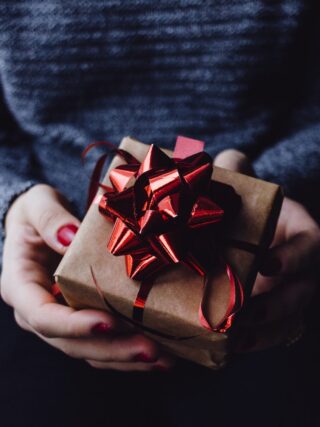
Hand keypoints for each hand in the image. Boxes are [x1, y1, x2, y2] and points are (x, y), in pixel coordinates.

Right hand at [1, 184, 172, 370]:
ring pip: (89, 351)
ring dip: (125, 358)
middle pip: (71, 343)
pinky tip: (157, 352)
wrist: (42, 225)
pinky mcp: (81, 319)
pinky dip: (127, 350)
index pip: (42, 316)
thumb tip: (70, 237)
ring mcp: (60, 319)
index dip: (74, 325)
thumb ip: (50, 219)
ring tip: (162, 358)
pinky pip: (102, 343)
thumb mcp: (37, 205)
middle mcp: (37, 312)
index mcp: (21, 286)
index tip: (110, 322)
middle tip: (150, 349)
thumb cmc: (36, 214)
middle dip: (112, 349)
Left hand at [214, 150, 319, 351]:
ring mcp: (292, 293)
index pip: (309, 245)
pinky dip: (256, 342)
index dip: (292, 257)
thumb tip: (226, 158)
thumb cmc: (249, 208)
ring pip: (291, 318)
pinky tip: (231, 347)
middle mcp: (302, 267)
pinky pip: (274, 333)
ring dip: (265, 331)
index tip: (267, 264)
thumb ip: (237, 171)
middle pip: (302, 291)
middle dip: (275, 304)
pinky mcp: (277, 314)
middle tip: (244, 310)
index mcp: (301, 232)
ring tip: (235, 336)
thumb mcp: (245, 187)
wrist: (247, 233)